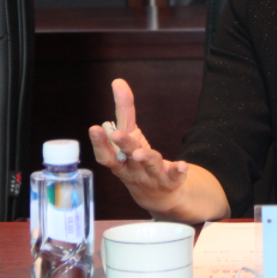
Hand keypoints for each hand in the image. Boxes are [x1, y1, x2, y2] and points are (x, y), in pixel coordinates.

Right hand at [88, 78, 187, 216]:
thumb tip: (117, 81)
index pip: (106, 153)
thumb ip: (124, 111)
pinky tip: (182, 165)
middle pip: (127, 156)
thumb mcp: (129, 137)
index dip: (99, 142)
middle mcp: (133, 169)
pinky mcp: (170, 179)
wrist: (158, 196)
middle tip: (115, 134)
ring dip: (145, 157)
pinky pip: (174, 175)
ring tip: (141, 152)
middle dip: (122, 144)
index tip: (94, 128)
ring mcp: (151, 175)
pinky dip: (178, 170)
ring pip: (149, 164)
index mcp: (120, 160)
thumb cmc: (137, 162)